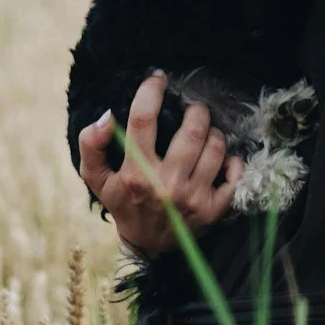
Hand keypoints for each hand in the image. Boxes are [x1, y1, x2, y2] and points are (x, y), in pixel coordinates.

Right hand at [77, 73, 245, 257]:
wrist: (148, 246)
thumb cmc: (124, 203)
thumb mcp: (97, 179)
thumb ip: (91, 145)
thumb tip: (106, 116)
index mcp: (135, 175)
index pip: (143, 120)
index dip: (151, 92)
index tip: (158, 79)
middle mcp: (166, 185)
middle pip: (193, 130)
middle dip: (195, 110)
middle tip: (192, 109)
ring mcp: (193, 199)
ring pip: (216, 147)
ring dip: (213, 132)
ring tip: (204, 133)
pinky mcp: (214, 210)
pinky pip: (234, 174)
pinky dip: (232, 161)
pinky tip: (220, 158)